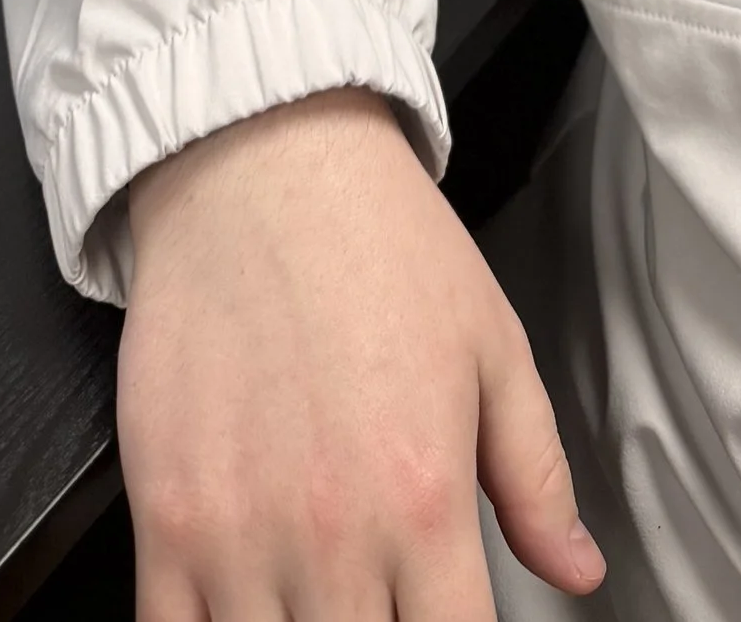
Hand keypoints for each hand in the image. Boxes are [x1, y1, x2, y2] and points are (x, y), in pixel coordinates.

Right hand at [118, 86, 605, 619]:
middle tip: (384, 604)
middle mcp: (333, 532)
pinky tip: (243, 614)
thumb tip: (577, 569)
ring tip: (320, 605)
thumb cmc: (379, 242)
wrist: (262, 163)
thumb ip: (536, 478)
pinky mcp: (163, 517)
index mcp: (426, 497)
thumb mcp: (494, 347)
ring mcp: (238, 534)